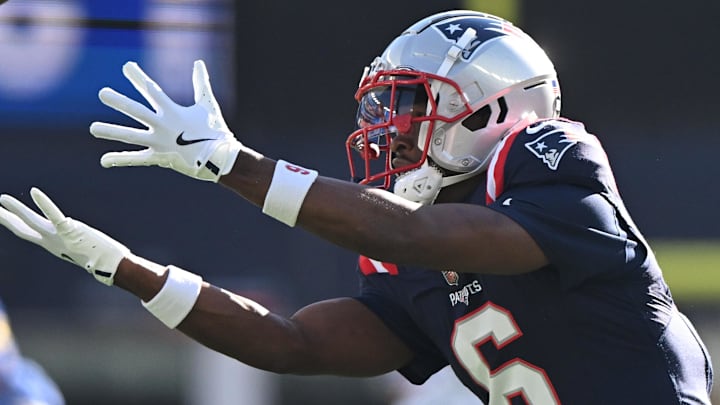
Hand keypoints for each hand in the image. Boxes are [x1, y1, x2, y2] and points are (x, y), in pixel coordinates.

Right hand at [0, 188, 129, 285]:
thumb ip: (70, 240)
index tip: (3, 215)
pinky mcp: (69, 230)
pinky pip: (54, 214)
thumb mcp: (78, 248)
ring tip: (2, 199)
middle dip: (5, 219)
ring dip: (16, 209)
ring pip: (31, 221)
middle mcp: (51, 242)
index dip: (13, 223)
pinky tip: (35, 191)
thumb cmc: (99, 257)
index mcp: (52, 245)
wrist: (109, 265)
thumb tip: (71, 235)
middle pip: (22, 229)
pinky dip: (44, 203)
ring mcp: (58, 236)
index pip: (27, 233)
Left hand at [90, 60, 242, 181]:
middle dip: (119, 101)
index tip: (126, 66)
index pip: (152, 90)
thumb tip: (199, 62)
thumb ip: (200, 83)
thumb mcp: (207, 104)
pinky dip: (121, 160)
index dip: (138, 77)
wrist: (221, 159)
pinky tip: (104, 160)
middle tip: (102, 93)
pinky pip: (137, 159)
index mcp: (173, 111)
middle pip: (136, 111)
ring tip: (93, 129)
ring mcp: (159, 143)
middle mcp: (163, 126)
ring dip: (111, 132)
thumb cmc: (216, 130)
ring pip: (131, 136)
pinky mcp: (159, 157)